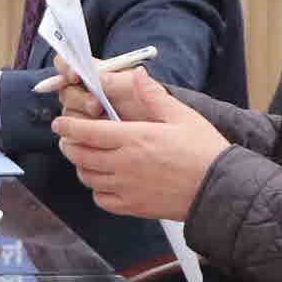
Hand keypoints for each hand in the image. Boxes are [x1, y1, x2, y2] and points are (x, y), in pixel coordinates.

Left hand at [48, 65, 228, 221]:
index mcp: (134, 138)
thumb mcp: (182, 116)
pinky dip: (97, 190)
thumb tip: (137, 74)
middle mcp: (124, 164)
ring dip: (82, 166)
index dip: (68, 127)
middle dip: (69, 145)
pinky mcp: (133, 207)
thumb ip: (153, 96)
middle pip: (80, 155)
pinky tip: (105, 181)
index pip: (86, 132)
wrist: (220, 190)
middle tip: (69, 139)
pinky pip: (102, 199)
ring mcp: (126, 188)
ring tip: (86, 157)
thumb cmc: (204, 150)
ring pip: (88, 178)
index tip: (60, 124)